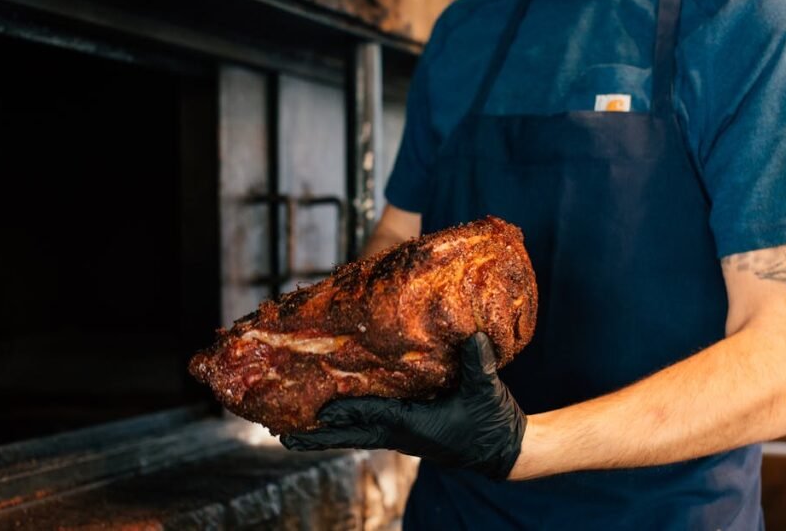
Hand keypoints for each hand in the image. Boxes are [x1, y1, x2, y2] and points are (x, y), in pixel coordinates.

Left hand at [280, 333, 526, 480]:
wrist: (503, 449)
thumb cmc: (493, 421)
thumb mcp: (488, 390)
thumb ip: (479, 364)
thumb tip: (473, 335)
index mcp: (418, 426)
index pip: (377, 417)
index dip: (351, 412)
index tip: (323, 409)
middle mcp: (403, 434)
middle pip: (353, 436)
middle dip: (319, 436)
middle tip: (283, 436)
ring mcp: (401, 435)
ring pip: (355, 434)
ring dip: (325, 433)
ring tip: (290, 430)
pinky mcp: (404, 432)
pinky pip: (367, 428)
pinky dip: (345, 424)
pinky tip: (328, 417)